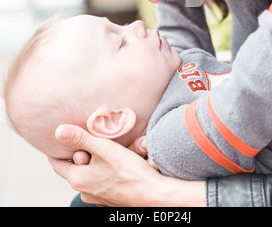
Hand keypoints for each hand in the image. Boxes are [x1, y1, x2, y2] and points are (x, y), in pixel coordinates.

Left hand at [49, 125, 205, 206]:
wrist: (154, 194)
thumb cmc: (130, 172)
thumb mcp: (104, 149)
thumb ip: (81, 138)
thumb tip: (58, 131)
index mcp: (78, 179)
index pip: (57, 163)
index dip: (57, 150)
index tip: (60, 138)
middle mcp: (85, 191)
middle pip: (74, 168)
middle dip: (79, 153)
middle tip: (91, 139)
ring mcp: (97, 197)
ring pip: (88, 175)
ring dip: (92, 163)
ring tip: (104, 150)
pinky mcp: (109, 199)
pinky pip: (99, 182)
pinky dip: (102, 172)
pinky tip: (114, 164)